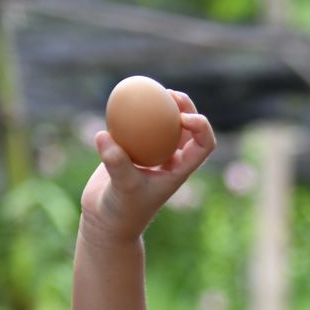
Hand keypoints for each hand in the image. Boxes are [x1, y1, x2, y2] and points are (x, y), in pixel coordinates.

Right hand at [79, 89, 215, 243]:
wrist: (106, 220)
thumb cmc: (121, 211)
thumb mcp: (121, 188)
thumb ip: (116, 164)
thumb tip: (105, 135)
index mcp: (180, 170)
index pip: (204, 146)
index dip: (202, 128)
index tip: (184, 118)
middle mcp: (170, 160)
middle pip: (188, 129)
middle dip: (186, 108)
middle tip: (170, 94)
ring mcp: (152, 154)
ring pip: (164, 124)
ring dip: (163, 106)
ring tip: (152, 89)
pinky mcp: (133, 150)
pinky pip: (138, 127)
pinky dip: (134, 113)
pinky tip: (122, 100)